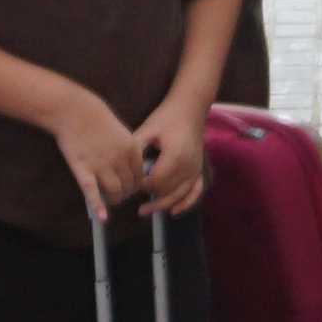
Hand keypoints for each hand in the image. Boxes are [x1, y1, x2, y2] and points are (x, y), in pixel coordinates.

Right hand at [54, 95, 158, 221]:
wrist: (73, 110)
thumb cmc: (95, 117)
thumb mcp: (121, 130)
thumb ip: (128, 149)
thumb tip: (133, 167)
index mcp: (131, 148)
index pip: (140, 176)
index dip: (136, 185)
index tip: (131, 187)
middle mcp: (119, 159)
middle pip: (129, 186)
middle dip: (126, 193)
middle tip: (120, 195)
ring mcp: (101, 165)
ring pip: (115, 192)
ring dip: (115, 200)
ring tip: (112, 201)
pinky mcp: (83, 169)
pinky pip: (92, 192)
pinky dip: (98, 207)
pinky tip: (102, 217)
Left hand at [133, 94, 211, 210]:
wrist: (189, 109)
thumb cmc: (166, 117)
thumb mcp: (147, 129)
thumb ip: (136, 149)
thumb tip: (122, 167)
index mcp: (175, 157)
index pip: (154, 181)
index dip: (140, 184)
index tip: (128, 181)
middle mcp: (188, 167)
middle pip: (165, 190)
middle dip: (148, 192)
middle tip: (130, 191)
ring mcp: (196, 170)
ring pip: (178, 195)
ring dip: (161, 203)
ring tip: (143, 210)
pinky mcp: (199, 171)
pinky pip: (195, 193)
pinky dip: (184, 204)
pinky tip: (172, 213)